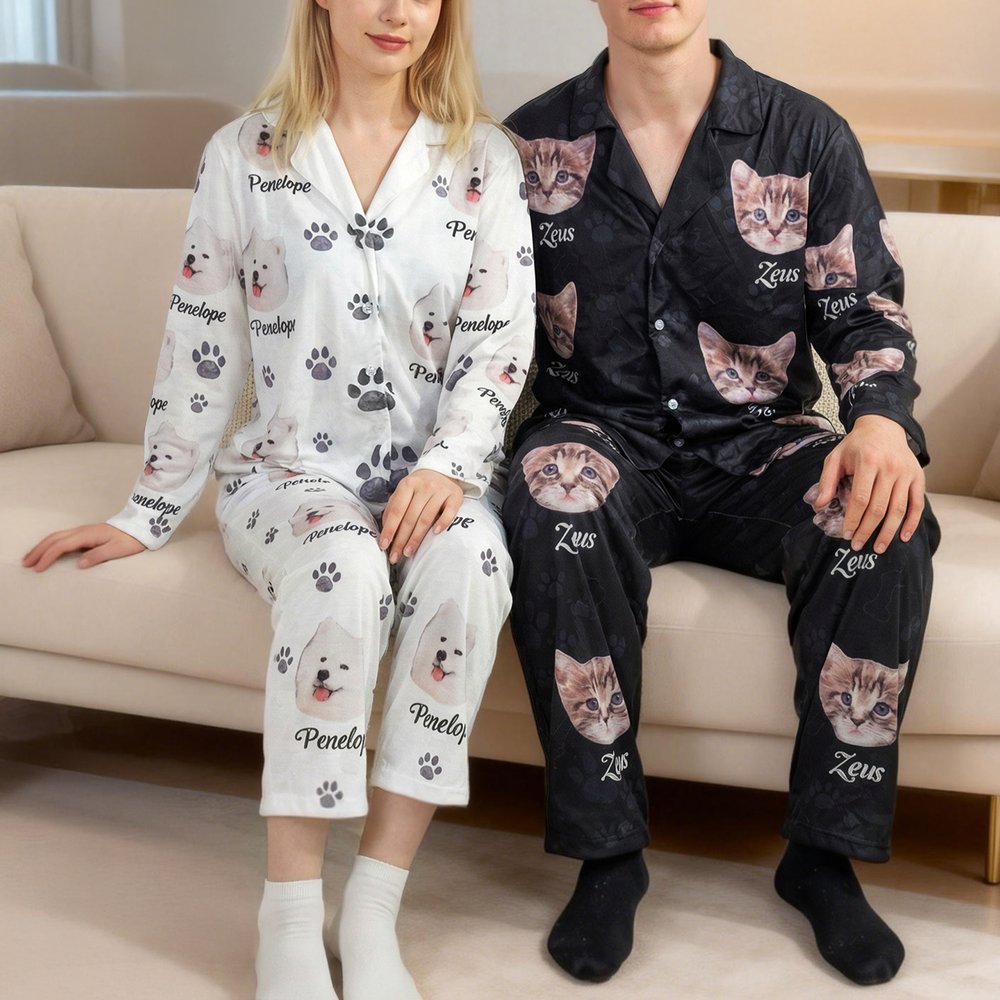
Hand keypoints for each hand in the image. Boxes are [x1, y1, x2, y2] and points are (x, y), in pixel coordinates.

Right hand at [22, 524, 146, 571]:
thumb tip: (80, 564)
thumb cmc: (131, 540)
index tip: (38, 569)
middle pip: (54, 539)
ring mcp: (83, 531)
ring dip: (41, 546)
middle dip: (38, 551)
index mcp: (88, 535)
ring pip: (56, 536)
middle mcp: (82, 531)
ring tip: (30, 557)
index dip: (48, 557)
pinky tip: (47, 550)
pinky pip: (62, 537)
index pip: (62, 546)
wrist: (139, 527)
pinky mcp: (85, 533)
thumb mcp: (118, 550)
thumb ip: (99, 556)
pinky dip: (50, 543)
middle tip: (26, 564)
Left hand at [379, 469, 463, 563]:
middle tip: (395, 556)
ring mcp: (440, 491)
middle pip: (410, 518)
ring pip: (426, 518)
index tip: (384, 545)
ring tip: (408, 552)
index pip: (396, 511)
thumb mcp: (404, 491)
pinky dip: (442, 523)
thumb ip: (394, 508)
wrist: (443, 471)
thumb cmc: (420, 487)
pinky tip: (434, 534)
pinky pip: (448, 513)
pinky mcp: (455, 496)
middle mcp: (424, 487)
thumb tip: (385, 532)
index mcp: (408, 484)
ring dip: (416, 538)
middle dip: (401, 540)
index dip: (389, 529)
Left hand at [812, 414, 924, 553]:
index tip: (846, 534)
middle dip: (867, 530)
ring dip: (889, 532)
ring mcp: (906, 473)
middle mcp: (890, 468)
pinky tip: (903, 537)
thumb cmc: (856, 445)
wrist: (883, 426)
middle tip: (857, 545)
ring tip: (878, 548)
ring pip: (899, 509)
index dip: (853, 519)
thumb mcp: (835, 457)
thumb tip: (819, 505)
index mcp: (868, 462)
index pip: (860, 498)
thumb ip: (827, 481)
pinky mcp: (918, 477)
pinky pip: (917, 504)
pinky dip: (912, 523)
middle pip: (879, 507)